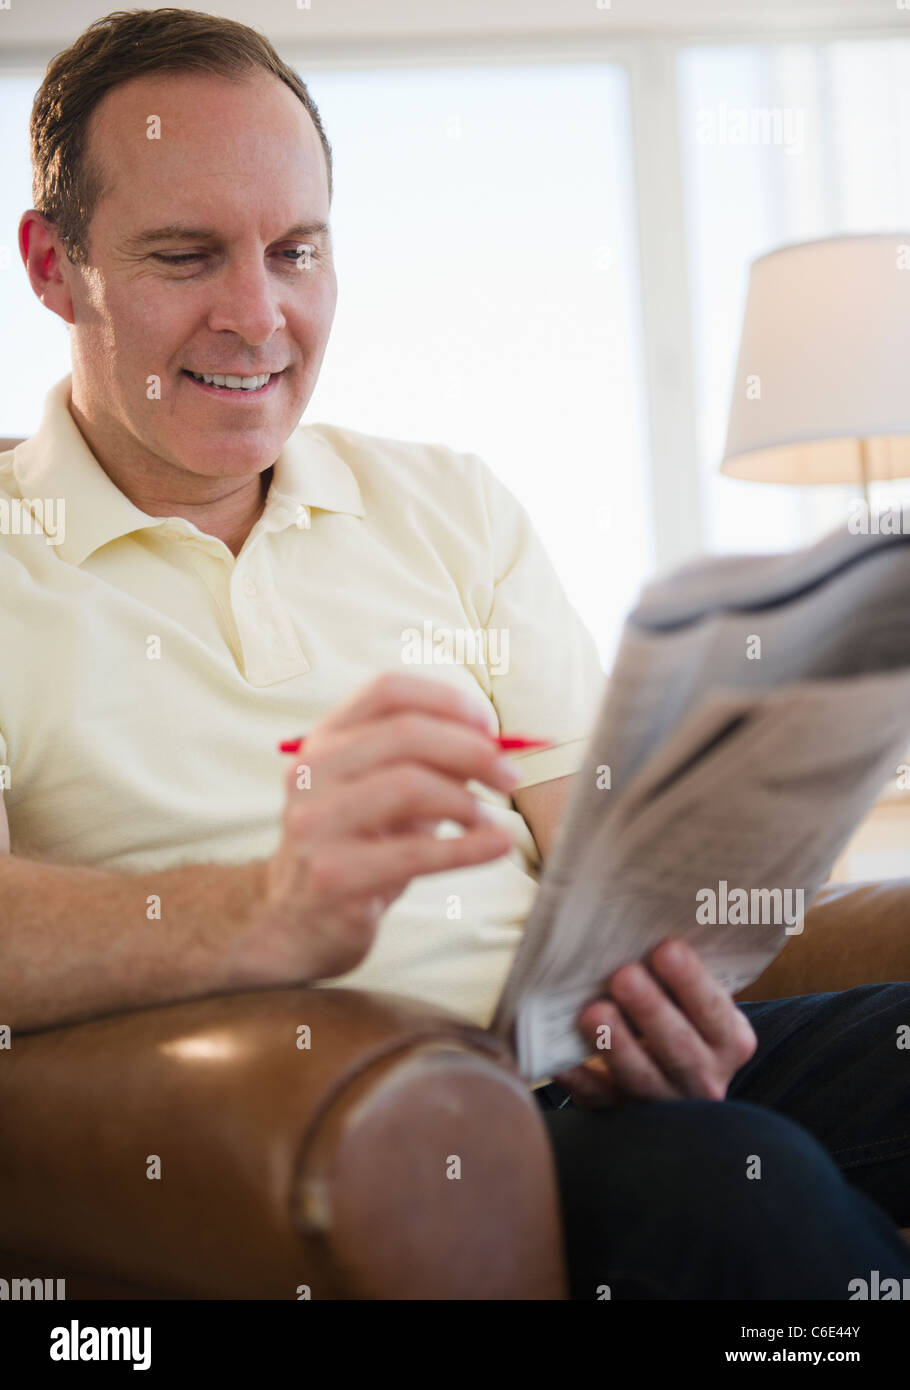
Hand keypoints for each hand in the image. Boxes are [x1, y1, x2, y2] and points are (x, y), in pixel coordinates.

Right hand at [227, 672, 518, 985]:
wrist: (296, 922)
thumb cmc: (357, 847)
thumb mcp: (385, 795)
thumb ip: (429, 764)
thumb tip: (495, 747)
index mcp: (324, 740)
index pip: (388, 691)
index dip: (447, 701)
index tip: (489, 726)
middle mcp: (311, 772)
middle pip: (405, 733)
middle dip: (472, 750)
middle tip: (510, 776)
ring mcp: (315, 823)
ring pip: (410, 785)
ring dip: (467, 800)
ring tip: (489, 820)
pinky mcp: (333, 876)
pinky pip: (416, 853)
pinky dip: (470, 848)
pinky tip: (498, 845)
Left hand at [552, 937, 757, 1107]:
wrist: (671, 1075)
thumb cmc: (679, 1016)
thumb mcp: (694, 1000)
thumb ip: (681, 972)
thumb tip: (647, 919)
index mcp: (730, 1040)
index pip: (715, 1012)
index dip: (692, 982)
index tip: (665, 948)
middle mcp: (705, 1077)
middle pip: (679, 1047)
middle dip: (651, 1010)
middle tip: (624, 975)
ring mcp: (665, 1102)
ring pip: (642, 1078)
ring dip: (616, 1044)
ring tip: (592, 1011)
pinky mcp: (626, 1118)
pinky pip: (601, 1101)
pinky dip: (579, 1080)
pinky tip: (559, 1060)